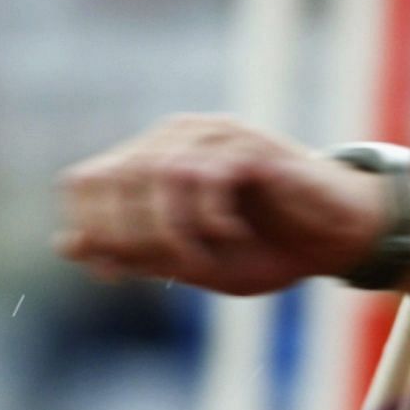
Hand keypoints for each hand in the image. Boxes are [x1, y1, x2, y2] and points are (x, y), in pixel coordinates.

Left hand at [54, 114, 386, 294]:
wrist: (341, 239)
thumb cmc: (270, 248)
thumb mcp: (193, 262)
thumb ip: (135, 252)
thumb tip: (69, 247)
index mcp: (156, 158)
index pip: (87, 181)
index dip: (91, 229)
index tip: (116, 275)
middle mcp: (179, 136)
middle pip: (114, 178)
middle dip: (130, 237)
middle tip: (168, 270)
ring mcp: (216, 135)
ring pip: (156, 175)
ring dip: (171, 232)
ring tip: (203, 262)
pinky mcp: (251, 146)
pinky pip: (205, 177)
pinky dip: (207, 220)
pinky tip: (230, 237)